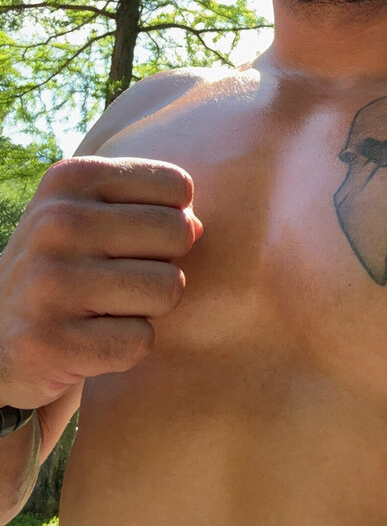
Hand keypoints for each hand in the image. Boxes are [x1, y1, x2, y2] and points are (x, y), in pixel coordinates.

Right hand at [0, 157, 202, 409]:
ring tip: (108, 307)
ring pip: (168, 289)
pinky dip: (127, 346)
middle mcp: (57, 222)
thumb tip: (197, 227)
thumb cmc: (67, 263)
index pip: (178, 188)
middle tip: (124, 278)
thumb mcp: (93, 211)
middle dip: (165, 263)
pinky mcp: (53, 341)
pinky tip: (92, 340)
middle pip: (178, 235)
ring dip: (149, 308)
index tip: (131, 238)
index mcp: (72, 178)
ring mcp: (51, 282)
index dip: (171, 219)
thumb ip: (152, 206)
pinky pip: (141, 341)